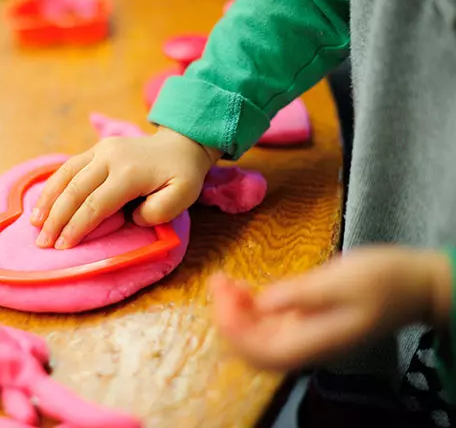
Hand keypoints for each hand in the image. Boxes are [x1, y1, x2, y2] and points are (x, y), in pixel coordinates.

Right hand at [30, 126, 220, 248]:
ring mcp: (101, 149)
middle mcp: (110, 157)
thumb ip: (159, 211)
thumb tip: (130, 217)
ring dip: (48, 200)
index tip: (63, 247)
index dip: (77, 227)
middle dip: (56, 219)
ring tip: (34, 223)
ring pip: (65, 175)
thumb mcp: (183, 195)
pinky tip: (43, 203)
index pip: (95, 204)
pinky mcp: (96, 148)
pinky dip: (52, 185)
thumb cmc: (181, 176)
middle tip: (42, 243)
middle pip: (74, 190)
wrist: (180, 145)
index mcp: (129, 172)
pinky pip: (68, 167)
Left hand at [211, 246, 452, 370]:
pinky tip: (242, 287)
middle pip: (252, 350)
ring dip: (235, 313)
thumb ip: (300, 294)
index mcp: (314, 343)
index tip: (223, 293)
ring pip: (257, 337)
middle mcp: (305, 346)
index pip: (261, 352)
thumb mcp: (341, 281)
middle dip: (228, 319)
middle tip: (218, 281)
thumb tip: (263, 303)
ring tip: (224, 280)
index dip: (234, 329)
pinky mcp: (305, 321)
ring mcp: (304, 335)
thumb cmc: (383, 280)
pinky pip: (268, 324)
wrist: (415, 284)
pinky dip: (250, 308)